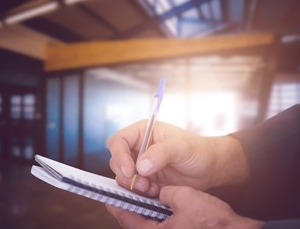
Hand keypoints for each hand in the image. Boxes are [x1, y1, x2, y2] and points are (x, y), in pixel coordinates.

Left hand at [106, 186, 263, 228]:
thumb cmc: (213, 221)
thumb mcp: (183, 198)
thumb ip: (164, 192)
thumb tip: (159, 192)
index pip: (125, 217)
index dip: (116, 203)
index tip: (109, 193)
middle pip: (134, 220)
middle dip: (129, 203)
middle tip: (125, 187)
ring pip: (146, 221)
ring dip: (143, 206)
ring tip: (141, 189)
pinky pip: (158, 223)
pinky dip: (156, 210)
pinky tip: (159, 198)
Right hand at [107, 120, 247, 196]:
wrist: (209, 167)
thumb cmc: (196, 149)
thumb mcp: (180, 147)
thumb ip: (160, 153)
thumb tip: (141, 166)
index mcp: (143, 132)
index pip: (119, 141)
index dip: (119, 155)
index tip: (129, 170)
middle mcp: (138, 147)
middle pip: (117, 160)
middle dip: (126, 174)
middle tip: (142, 183)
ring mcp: (141, 164)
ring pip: (123, 176)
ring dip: (133, 185)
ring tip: (151, 188)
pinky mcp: (146, 179)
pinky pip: (134, 187)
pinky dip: (140, 193)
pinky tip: (156, 192)